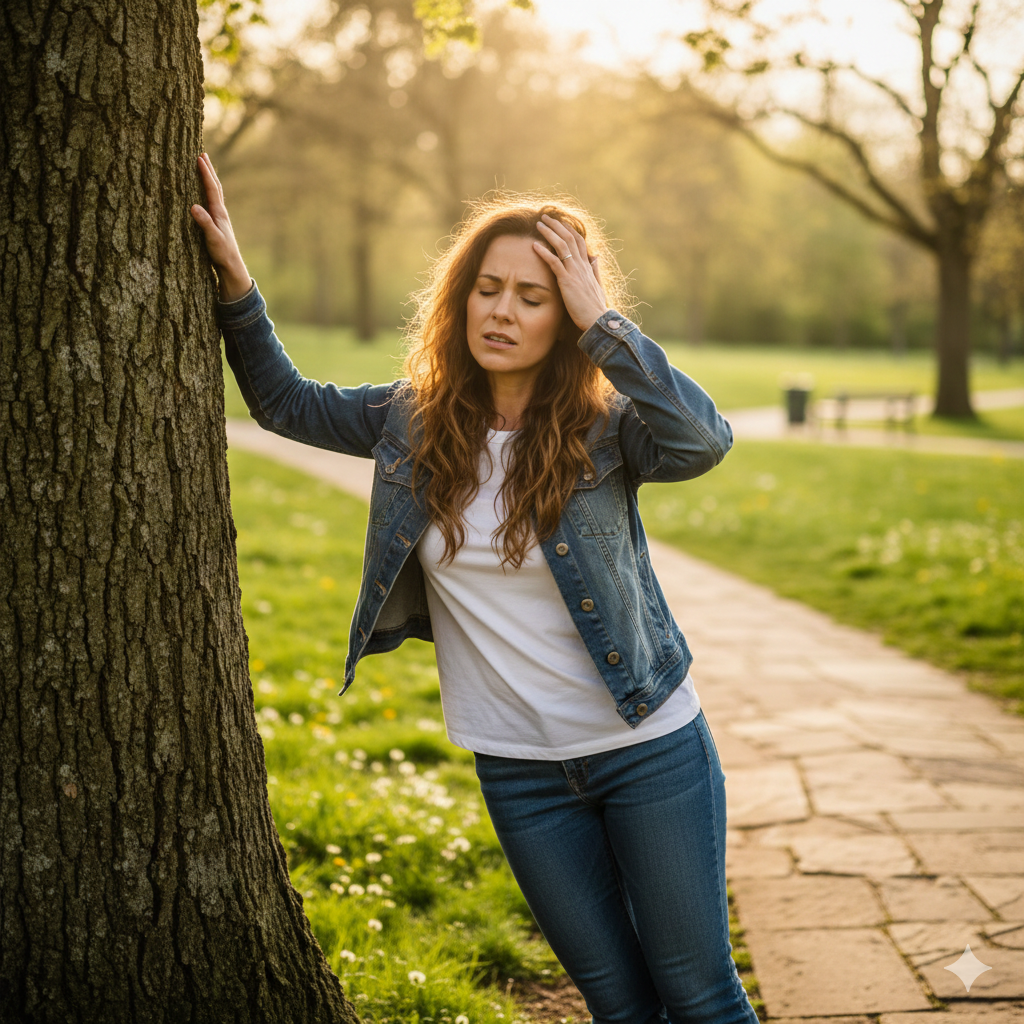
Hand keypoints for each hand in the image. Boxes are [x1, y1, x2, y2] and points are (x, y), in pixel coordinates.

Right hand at [190, 153, 251, 301]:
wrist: (231, 266)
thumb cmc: (222, 253)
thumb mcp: (212, 238)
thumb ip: (204, 223)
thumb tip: (193, 206)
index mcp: (219, 213)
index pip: (211, 188)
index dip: (205, 172)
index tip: (198, 156)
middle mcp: (220, 212)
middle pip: (215, 186)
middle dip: (208, 170)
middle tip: (202, 154)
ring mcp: (219, 218)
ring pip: (214, 193)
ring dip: (209, 179)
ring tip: (203, 168)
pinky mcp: (216, 224)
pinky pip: (211, 202)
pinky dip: (207, 192)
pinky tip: (204, 193)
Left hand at [533, 214, 610, 331]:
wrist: (597, 321)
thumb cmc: (595, 307)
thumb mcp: (597, 285)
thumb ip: (595, 270)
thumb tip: (596, 256)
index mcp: (588, 266)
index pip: (579, 241)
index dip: (569, 230)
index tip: (559, 222)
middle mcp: (582, 265)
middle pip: (570, 238)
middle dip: (557, 225)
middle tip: (545, 216)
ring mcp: (575, 272)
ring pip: (562, 246)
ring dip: (549, 233)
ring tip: (538, 224)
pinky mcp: (567, 281)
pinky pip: (554, 262)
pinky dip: (544, 252)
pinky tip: (534, 245)